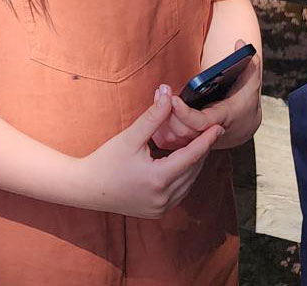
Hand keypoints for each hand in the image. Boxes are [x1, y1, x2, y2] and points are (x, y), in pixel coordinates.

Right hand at [77, 87, 223, 217]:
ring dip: (194, 165)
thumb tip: (168, 94)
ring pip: (188, 183)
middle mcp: (163, 197)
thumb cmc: (107, 160)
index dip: (206, 140)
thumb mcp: (130, 136)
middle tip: (209, 133)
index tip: (218, 127)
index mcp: (158, 178)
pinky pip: (179, 192)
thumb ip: (153, 117)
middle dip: (202, 151)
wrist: (87, 188)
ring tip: (197, 145)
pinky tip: (182, 163)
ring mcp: (161, 207)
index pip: (192, 156)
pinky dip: (184, 177)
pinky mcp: (157, 212)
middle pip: (193, 170)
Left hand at [152, 42, 263, 151]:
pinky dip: (161, 132)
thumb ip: (250, 64)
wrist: (243, 127)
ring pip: (174, 139)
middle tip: (160, 93)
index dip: (185, 113)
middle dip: (169, 114)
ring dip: (162, 122)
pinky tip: (155, 113)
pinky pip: (170, 143)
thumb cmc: (245, 102)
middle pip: (183, 131)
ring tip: (157, 98)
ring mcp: (198, 140)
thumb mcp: (251, 84)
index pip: (201, 121)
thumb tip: (241, 42)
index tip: (174, 98)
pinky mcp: (189, 144)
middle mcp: (208, 132)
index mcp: (222, 118)